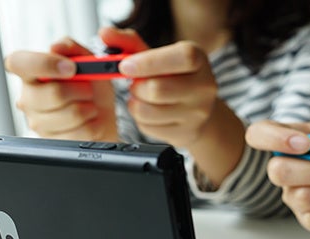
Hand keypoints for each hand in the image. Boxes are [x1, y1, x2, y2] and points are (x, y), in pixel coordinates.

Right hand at [5, 37, 117, 140]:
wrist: (101, 116)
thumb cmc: (90, 87)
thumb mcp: (86, 59)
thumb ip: (71, 47)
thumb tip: (56, 46)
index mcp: (30, 73)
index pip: (18, 63)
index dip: (45, 63)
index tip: (71, 67)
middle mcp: (28, 99)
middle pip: (55, 93)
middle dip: (82, 89)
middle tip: (87, 89)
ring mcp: (38, 123)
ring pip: (72, 114)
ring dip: (90, 107)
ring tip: (87, 105)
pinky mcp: (53, 143)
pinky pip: (81, 132)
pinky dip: (94, 124)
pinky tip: (88, 121)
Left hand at [104, 27, 243, 185]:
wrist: (197, 108)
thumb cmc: (173, 77)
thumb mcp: (156, 56)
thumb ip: (129, 43)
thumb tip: (105, 34)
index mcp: (198, 59)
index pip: (180, 58)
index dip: (149, 62)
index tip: (125, 66)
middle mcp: (204, 86)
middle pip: (157, 89)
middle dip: (136, 87)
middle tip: (135, 84)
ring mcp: (198, 113)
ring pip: (148, 111)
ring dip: (135, 104)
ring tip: (142, 98)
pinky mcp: (187, 133)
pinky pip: (149, 128)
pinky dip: (141, 120)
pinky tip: (150, 113)